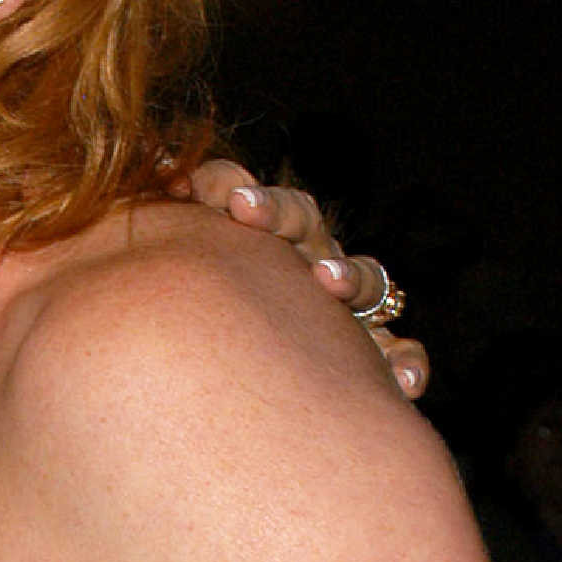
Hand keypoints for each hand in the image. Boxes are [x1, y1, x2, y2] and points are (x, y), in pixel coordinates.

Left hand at [172, 159, 429, 398]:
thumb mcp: (181, 268)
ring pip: (362, 277)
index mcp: (254, 235)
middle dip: (276, 213)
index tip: (185, 182)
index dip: (220, 183)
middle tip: (244, 210)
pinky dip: (406, 363)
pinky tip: (400, 381)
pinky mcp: (377, 356)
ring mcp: (346, 305)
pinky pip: (402, 354)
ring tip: (327, 281)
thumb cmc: (202, 319)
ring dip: (348, 273)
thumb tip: (155, 159)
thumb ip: (169, 214)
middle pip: (301, 220)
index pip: (240, 194)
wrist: (249, 402)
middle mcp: (306, 258)